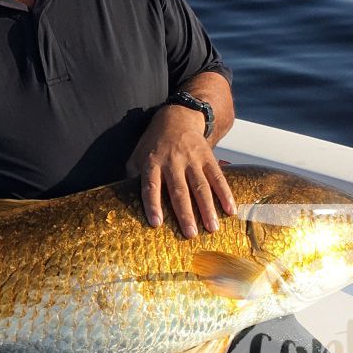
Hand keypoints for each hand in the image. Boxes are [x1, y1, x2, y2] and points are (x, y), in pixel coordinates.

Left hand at [127, 103, 235, 238]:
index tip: (156, 223)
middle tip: (190, 235)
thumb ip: (132, 176)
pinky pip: (217, 177)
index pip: (151, 185)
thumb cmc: (154, 143)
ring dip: (207, 208)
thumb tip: (123, 200)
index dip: (153, 204)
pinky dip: (225, 194)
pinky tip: (230, 210)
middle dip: (185, 213)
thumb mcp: (138, 154)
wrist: (178, 117)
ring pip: (200, 186)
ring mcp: (192, 159)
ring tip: (211, 228)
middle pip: (179, 190)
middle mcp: (173, 161)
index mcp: (152, 162)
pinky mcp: (208, 157)